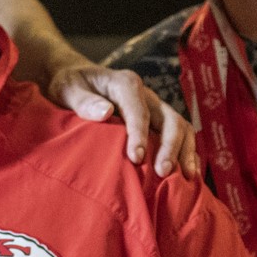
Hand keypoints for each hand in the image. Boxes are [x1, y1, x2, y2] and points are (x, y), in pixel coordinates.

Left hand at [46, 61, 199, 177]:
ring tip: (184, 177)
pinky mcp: (157, 121)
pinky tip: (188, 174)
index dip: (140, 134)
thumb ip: (83, 100)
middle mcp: (146, 94)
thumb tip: (106, 113)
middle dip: (169, 146)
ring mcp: (154, 108)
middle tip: (162, 172)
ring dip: (184, 151)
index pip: (139, 110)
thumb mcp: (68, 88)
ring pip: (180, 127)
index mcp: (125, 83)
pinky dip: (186, 153)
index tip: (136, 157)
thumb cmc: (69, 84)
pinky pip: (179, 135)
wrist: (75, 79)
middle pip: (168, 119)